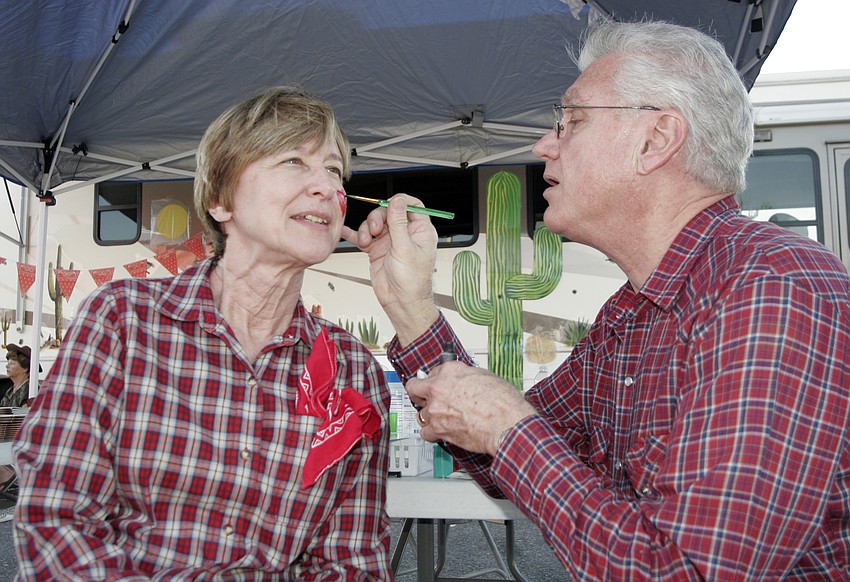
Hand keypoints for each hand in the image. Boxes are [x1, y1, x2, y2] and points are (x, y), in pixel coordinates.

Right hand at [341, 194, 439, 344]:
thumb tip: (397, 200)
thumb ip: (399, 222)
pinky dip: (354, 235)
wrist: (400, 302)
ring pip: (375, 223)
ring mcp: (390, 241)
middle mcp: (405, 233)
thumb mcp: (405, 248)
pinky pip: (363, 237)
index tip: (387, 204)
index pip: (412, 205)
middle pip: (388, 212)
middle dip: (378, 218)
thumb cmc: (412, 280)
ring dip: (366, 229)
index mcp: (419, 230)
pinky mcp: (377, 250)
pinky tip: (344, 232)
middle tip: (376, 231)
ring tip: (366, 242)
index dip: (399, 202)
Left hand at [406, 362, 535, 455]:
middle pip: (414, 388)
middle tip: (424, 397)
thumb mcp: (485, 376)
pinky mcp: (438, 429)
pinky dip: (431, 433)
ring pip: (421, 412)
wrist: (506, 424)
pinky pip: (425, 432)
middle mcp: (439, 388)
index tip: (438, 384)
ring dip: (430, 416)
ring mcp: (436, 409)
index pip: (433, 371)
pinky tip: (438, 432)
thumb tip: (464, 381)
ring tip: (441, 418)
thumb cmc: (502, 402)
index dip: (437, 379)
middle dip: (419, 393)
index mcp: (451, 371)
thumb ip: (467, 377)